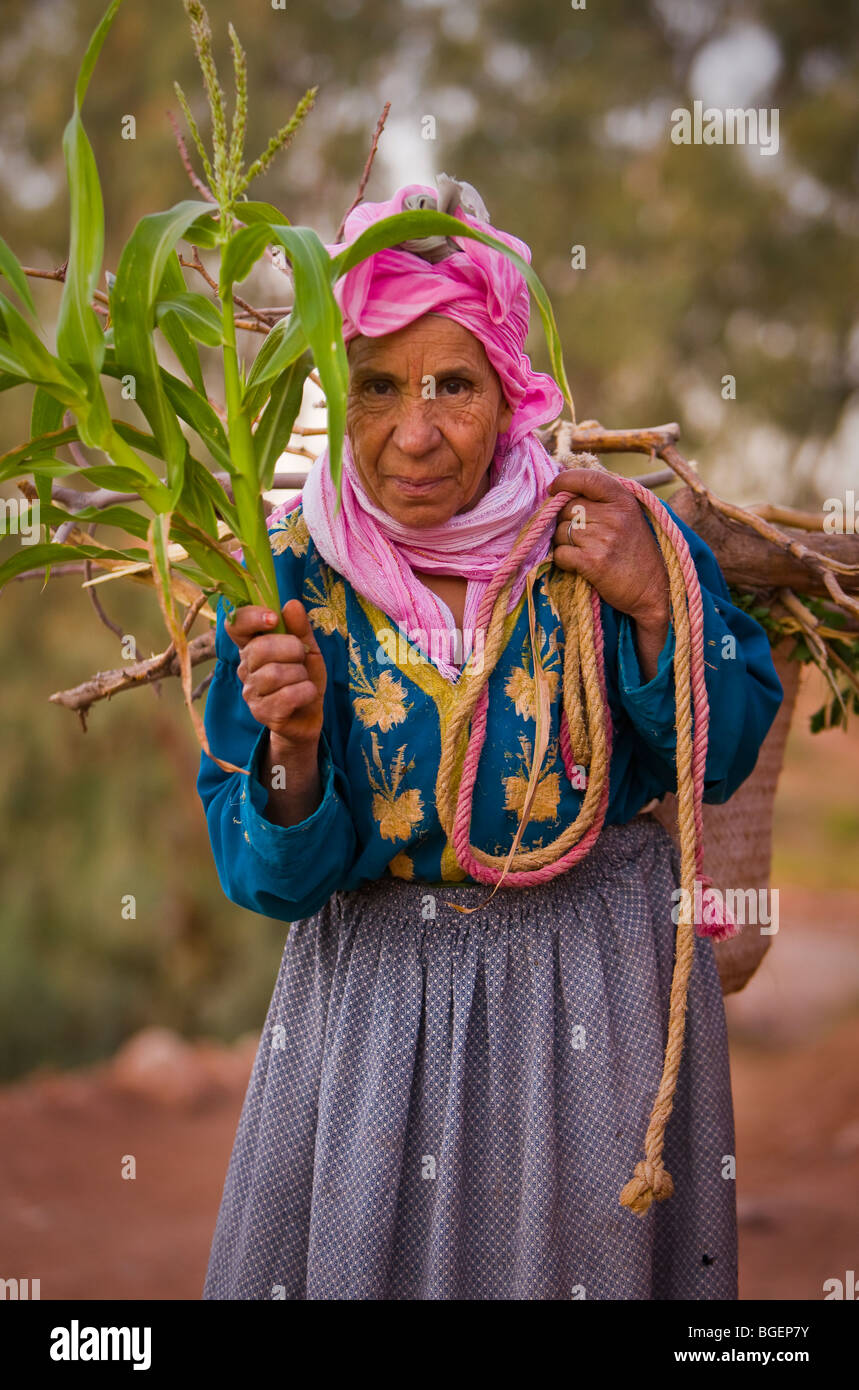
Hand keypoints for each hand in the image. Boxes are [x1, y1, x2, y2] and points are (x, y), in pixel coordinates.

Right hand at [226, 598, 326, 750]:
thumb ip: (300, 628)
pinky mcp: (262, 713)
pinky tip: (306, 694)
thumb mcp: (308, 649)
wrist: (309, 716)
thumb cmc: (304, 678)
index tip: (273, 618)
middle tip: (301, 658)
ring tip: (303, 680)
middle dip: (292, 649)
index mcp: (252, 646)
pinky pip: (287, 696)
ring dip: (300, 674)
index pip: (235, 625)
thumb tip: (291, 604)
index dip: (251, 617)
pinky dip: (305, 692)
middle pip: (260, 648)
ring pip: (275, 673)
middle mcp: (245, 667)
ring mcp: (250, 692)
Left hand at [547, 467, 669, 629]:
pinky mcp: (593, 561)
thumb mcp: (627, 518)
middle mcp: (614, 516)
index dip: (565, 481)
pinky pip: (560, 553)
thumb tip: (562, 492)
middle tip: (581, 537)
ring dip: (563, 543)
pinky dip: (563, 560)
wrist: (652, 590)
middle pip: (567, 508)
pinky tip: (578, 565)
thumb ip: (601, 502)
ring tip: (584, 552)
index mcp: (623, 500)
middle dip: (565, 522)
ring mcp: (604, 538)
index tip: (554, 488)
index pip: (588, 479)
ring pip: (560, 531)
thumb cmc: (635, 553)